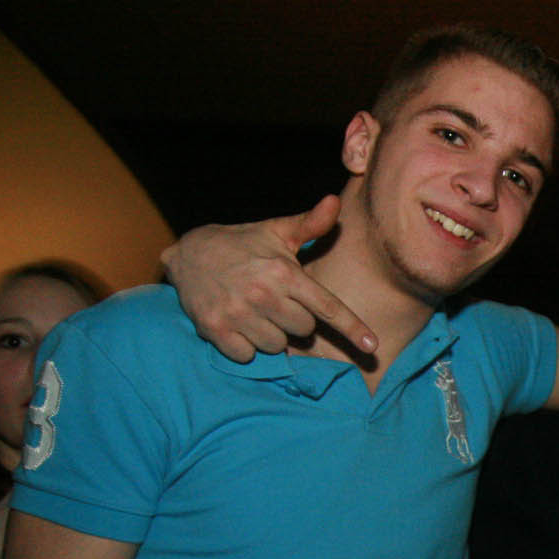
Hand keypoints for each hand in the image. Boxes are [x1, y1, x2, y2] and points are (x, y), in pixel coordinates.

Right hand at [162, 196, 376, 362]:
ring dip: (272, 335)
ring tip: (256, 311)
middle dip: (296, 320)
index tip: (372, 345)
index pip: (326, 306)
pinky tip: (238, 323)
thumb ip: (309, 225)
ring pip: (278, 346)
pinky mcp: (216, 330)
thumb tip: (334, 203)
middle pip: (304, 330)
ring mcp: (238, 314)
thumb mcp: (276, 232)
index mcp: (283, 272)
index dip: (352, 327)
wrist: (187, 253)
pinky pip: (248, 356)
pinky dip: (246, 346)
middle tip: (276, 301)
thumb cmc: (242, 244)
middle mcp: (262, 294)